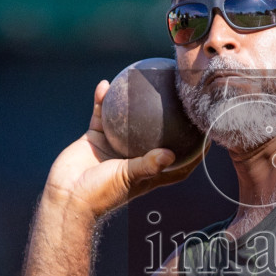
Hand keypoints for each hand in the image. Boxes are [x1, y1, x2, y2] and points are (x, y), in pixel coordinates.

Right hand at [44, 80, 204, 218]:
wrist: (65, 197)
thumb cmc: (100, 194)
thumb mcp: (127, 178)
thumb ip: (148, 165)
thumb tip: (171, 153)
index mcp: (149, 171)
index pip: (181, 161)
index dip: (196, 150)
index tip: (210, 134)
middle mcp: (135, 156)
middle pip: (158, 133)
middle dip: (171, 117)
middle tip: (181, 96)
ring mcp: (115, 145)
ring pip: (129, 118)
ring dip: (134, 100)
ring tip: (144, 79)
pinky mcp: (95, 137)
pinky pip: (101, 113)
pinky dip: (102, 100)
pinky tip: (106, 84)